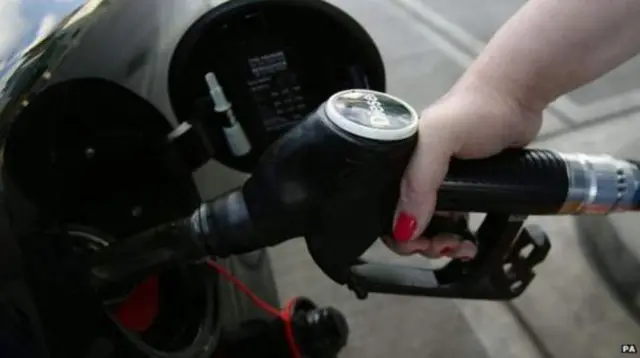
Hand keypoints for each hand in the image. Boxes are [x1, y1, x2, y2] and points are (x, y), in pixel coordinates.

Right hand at [384, 83, 542, 258]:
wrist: (518, 97)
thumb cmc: (476, 111)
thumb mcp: (440, 138)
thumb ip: (419, 179)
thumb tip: (405, 229)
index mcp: (400, 163)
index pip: (384, 208)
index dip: (398, 233)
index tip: (420, 244)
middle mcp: (415, 174)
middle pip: (406, 222)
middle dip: (423, 243)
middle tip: (447, 247)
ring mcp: (441, 182)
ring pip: (430, 225)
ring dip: (442, 244)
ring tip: (463, 248)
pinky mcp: (466, 187)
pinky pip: (453, 220)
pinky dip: (459, 236)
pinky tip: (470, 242)